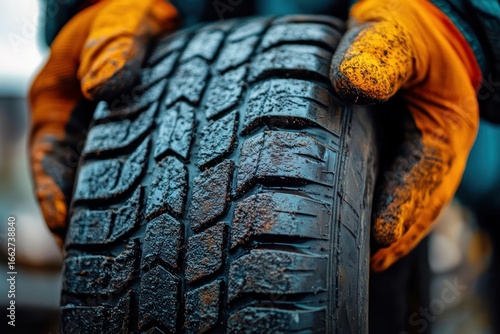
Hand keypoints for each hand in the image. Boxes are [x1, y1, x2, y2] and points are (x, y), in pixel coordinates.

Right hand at [29, 0, 177, 244]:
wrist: (154, 18)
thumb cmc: (125, 14)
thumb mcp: (116, 20)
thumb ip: (113, 45)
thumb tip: (104, 86)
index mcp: (58, 105)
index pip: (47, 157)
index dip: (52, 192)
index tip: (63, 226)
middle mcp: (82, 128)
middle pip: (76, 180)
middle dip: (84, 218)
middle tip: (97, 257)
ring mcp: (112, 137)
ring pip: (111, 183)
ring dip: (118, 215)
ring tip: (133, 252)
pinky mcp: (143, 140)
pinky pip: (144, 172)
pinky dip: (150, 195)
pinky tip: (167, 219)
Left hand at [330, 0, 481, 270]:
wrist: (407, 30)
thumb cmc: (402, 30)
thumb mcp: (393, 32)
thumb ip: (379, 55)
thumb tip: (354, 84)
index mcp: (444, 126)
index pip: (425, 175)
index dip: (405, 206)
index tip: (382, 237)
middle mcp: (436, 147)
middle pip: (423, 200)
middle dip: (400, 234)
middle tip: (370, 263)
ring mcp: (420, 154)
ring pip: (412, 202)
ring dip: (394, 232)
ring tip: (368, 260)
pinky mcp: (401, 153)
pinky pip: (397, 189)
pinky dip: (383, 212)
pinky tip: (363, 231)